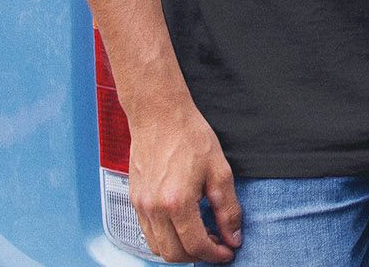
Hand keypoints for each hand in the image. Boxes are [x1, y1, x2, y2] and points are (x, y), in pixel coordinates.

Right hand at [127, 97, 241, 262]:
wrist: (160, 116)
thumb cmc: (189, 136)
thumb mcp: (219, 171)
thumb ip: (228, 209)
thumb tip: (233, 236)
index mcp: (176, 202)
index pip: (195, 246)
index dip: (215, 254)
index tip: (227, 252)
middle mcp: (153, 208)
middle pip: (173, 254)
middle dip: (198, 256)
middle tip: (217, 245)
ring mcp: (141, 206)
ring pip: (158, 248)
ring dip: (180, 249)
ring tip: (202, 235)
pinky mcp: (135, 200)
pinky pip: (148, 233)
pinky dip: (166, 238)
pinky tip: (183, 224)